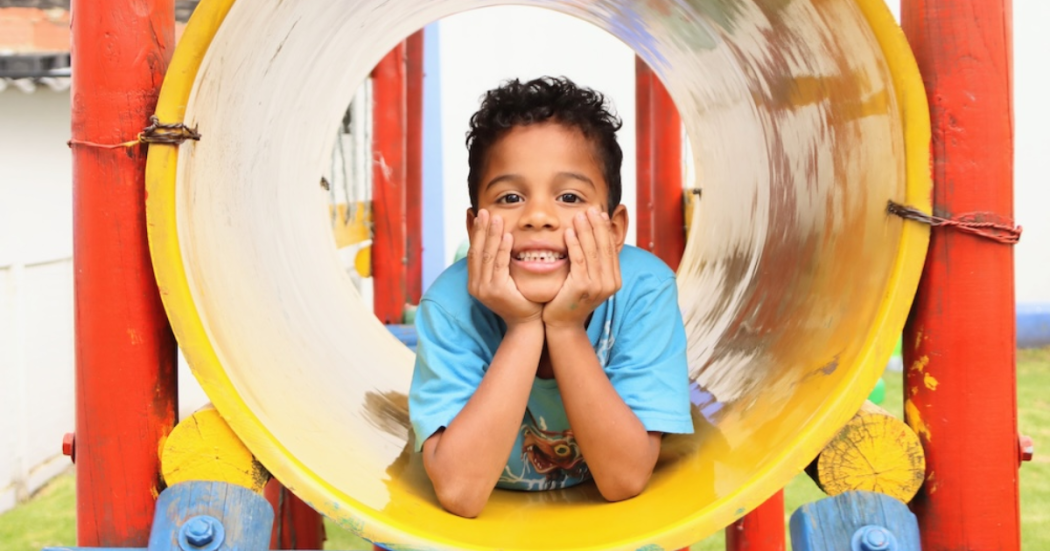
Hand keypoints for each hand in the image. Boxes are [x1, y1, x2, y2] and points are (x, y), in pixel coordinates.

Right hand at [467, 209, 542, 327]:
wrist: (526, 323)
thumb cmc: (519, 299)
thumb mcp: (505, 278)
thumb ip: (499, 261)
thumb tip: (496, 240)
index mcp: (475, 281)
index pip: (472, 250)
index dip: (473, 231)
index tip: (475, 213)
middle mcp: (476, 285)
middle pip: (477, 250)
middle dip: (481, 229)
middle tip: (485, 210)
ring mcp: (485, 288)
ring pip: (487, 255)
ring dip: (492, 235)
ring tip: (496, 218)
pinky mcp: (497, 291)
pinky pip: (500, 265)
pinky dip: (503, 249)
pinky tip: (507, 236)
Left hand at [544, 208, 621, 328]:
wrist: (562, 325)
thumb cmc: (570, 300)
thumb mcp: (587, 280)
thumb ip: (593, 264)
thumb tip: (594, 238)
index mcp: (614, 280)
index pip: (611, 248)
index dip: (605, 229)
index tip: (598, 213)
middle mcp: (610, 283)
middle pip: (604, 247)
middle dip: (597, 225)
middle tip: (590, 208)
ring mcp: (598, 286)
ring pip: (592, 251)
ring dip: (585, 230)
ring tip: (579, 215)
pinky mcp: (582, 286)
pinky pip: (579, 260)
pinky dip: (574, 244)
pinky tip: (569, 232)